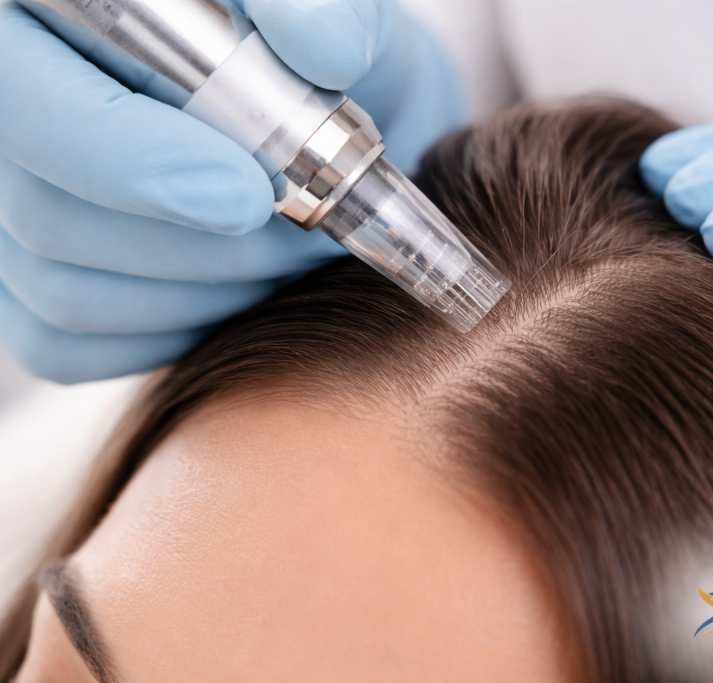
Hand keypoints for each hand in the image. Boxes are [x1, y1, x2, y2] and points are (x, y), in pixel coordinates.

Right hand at [0, 0, 461, 383]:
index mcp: (47, 22)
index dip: (130, 160)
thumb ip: (323, 12)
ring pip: (67, 293)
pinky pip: (69, 345)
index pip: (29, 101)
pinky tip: (238, 285)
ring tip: (291, 251)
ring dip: (207, 291)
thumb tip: (327, 48)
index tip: (251, 194)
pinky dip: (172, 330)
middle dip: (206, 245)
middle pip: (51, 217)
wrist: (318, 118)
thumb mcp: (332, 14)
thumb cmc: (309, 57)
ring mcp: (16, 208)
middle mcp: (18, 116)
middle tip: (308, 228)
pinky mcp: (30, 288)